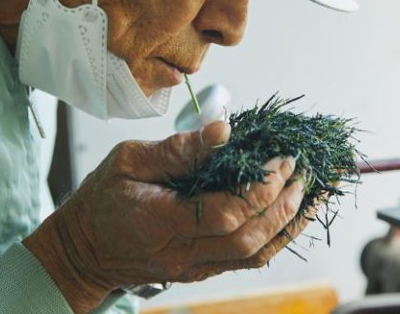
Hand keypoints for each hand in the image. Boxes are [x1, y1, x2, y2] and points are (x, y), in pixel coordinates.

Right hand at [24, 121, 307, 312]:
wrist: (84, 250)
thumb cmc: (102, 200)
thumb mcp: (128, 160)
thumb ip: (178, 149)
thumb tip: (224, 130)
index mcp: (160, 222)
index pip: (223, 214)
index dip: (259, 188)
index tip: (281, 158)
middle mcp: (183, 253)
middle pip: (249, 239)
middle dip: (284, 203)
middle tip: (303, 168)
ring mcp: (196, 267)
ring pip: (256, 253)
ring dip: (291, 221)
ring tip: (314, 189)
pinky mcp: (204, 269)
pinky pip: (250, 259)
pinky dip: (279, 235)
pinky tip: (295, 211)